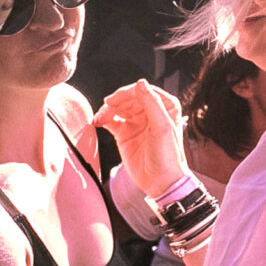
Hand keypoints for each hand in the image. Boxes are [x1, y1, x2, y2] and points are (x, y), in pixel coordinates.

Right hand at [93, 81, 191, 201]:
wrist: (160, 182)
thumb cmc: (168, 157)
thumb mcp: (162, 127)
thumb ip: (152, 104)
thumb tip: (140, 83)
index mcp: (166, 106)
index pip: (143, 91)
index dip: (127, 93)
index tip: (114, 100)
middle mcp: (151, 111)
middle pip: (128, 98)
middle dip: (115, 102)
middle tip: (105, 108)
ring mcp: (137, 122)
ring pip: (118, 108)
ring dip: (107, 111)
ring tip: (100, 119)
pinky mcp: (125, 133)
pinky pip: (111, 120)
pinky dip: (103, 119)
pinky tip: (97, 122)